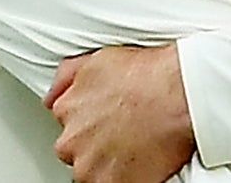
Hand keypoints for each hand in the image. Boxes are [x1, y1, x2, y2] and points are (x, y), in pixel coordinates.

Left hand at [45, 45, 192, 182]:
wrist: (179, 95)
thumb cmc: (146, 75)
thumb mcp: (96, 60)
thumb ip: (66, 78)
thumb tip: (50, 97)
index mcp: (66, 110)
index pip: (68, 125)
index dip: (91, 122)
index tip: (108, 120)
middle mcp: (71, 141)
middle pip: (76, 150)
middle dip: (95, 145)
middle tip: (124, 133)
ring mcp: (90, 167)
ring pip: (91, 172)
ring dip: (108, 164)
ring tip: (135, 146)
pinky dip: (124, 178)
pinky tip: (140, 161)